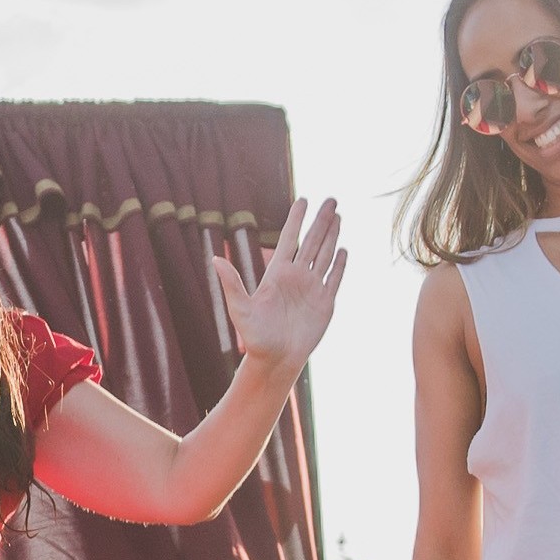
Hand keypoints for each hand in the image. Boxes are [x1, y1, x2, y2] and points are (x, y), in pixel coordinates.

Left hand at [212, 198, 347, 372]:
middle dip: (322, 220)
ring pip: (325, 255)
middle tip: (332, 199)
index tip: (303, 200)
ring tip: (339, 216)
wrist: (276, 360)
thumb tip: (215, 259)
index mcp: (277, 274)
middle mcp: (296, 277)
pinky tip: (344, 249)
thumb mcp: (240, 309)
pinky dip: (340, 264)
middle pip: (312, 241)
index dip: (297, 219)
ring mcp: (312, 289)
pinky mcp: (325, 303)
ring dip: (333, 235)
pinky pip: (334, 278)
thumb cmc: (255, 338)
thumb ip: (231, 283)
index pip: (290, 239)